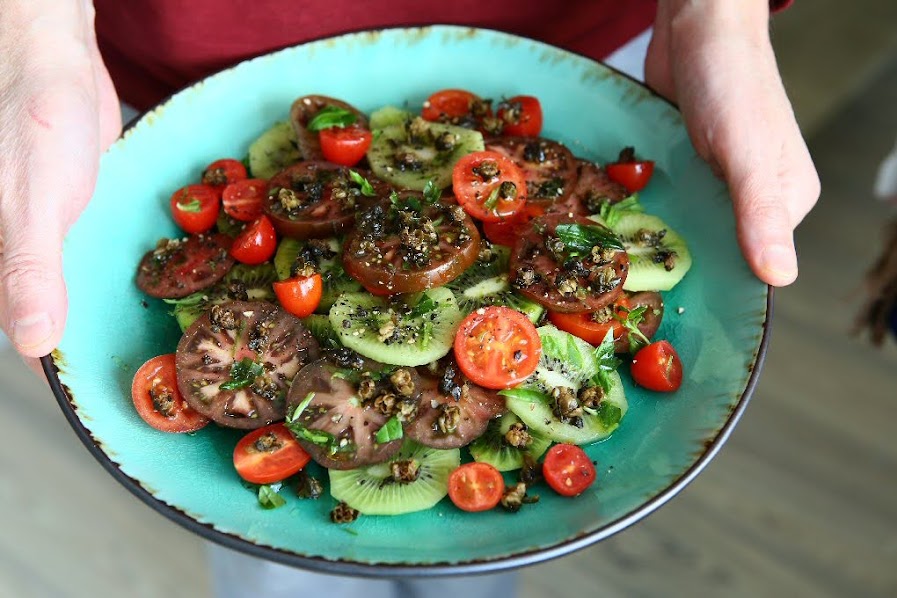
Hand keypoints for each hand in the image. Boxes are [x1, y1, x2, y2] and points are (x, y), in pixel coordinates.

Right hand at [0, 0, 120, 359]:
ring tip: (151, 345)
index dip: (50, 364)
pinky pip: (87, 262)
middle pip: (41, 318)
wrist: (56, 64)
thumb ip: (28, 272)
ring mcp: (37, 240)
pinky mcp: (67, 222)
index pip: (15, 329)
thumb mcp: (28, 204)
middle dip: (83, 342)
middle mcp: (5, 257)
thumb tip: (32, 344)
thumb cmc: (29, 123)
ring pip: (69, 292)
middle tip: (138, 371)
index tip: (97, 393)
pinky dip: (110, 277)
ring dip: (102, 312)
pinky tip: (149, 294)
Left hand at [645, 0, 819, 285]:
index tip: (680, 306)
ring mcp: (723, 180)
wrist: (698, 29)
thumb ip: (760, 214)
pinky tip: (624, 228)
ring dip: (662, 239)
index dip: (720, 284)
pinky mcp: (692, 164)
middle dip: (685, 264)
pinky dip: (652, 211)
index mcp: (788, 200)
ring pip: (692, 225)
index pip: (755, 263)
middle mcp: (758, 195)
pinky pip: (672, 199)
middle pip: (721, 247)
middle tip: (637, 290)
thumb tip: (780, 278)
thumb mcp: (747, 154)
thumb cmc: (730, 85)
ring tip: (623, 266)